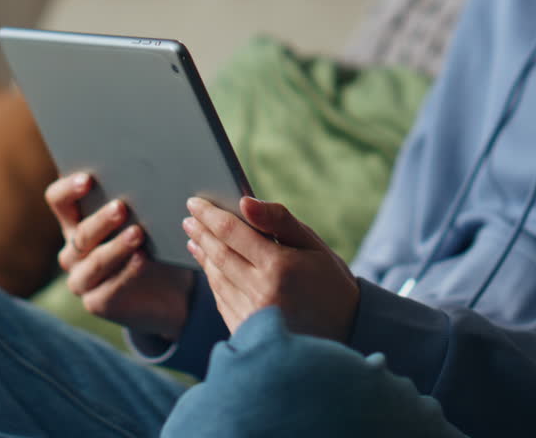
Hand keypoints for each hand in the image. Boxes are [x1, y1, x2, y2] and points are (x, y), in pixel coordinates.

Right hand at [45, 173, 193, 338]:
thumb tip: (148, 175)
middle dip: (101, 219)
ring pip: (94, 261)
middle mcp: (73, 251)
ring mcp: (82, 279)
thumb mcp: (144, 219)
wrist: (169, 292)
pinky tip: (143, 259)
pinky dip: (128, 271)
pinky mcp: (97, 302)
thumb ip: (137, 200)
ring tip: (138, 233)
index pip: (59, 200)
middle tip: (122, 207)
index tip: (88, 179)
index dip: (68, 188)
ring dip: (116, 246)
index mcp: (75, 222)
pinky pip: (110, 287)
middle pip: (80, 233)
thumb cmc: (153, 244)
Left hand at [183, 196, 358, 340]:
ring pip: (216, 278)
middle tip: (188, 218)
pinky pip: (221, 299)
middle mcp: (261, 293)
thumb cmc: (332, 283)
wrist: (347, 334)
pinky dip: (213, 280)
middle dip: (201, 233)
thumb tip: (244, 202)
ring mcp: (251, 315)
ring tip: (194, 239)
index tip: (194, 202)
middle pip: (219, 254)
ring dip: (202, 255)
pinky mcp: (246, 331)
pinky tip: (209, 267)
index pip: (232, 232)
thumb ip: (279, 220)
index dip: (209, 215)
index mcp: (279, 267)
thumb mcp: (314, 245)